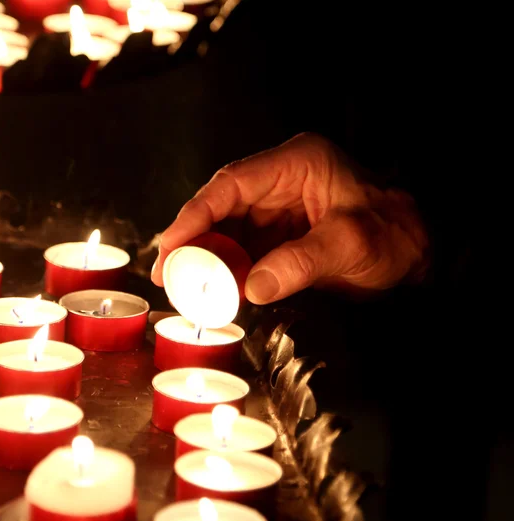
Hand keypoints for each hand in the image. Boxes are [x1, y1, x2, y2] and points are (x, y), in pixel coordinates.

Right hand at [152, 133, 428, 303]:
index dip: (195, 214)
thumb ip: (300, 263)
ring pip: (227, 230)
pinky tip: (216, 290)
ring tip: (187, 288)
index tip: (171, 244)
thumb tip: (252, 286)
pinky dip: (227, 270)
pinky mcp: (279, 235)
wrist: (416, 252)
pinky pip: (243, 250)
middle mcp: (281, 182)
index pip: (231, 184)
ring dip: (207, 259)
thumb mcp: (351, 245)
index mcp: (296, 165)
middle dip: (193, 241)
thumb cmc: (393, 235)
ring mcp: (278, 209)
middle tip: (169, 275)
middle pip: (221, 207)